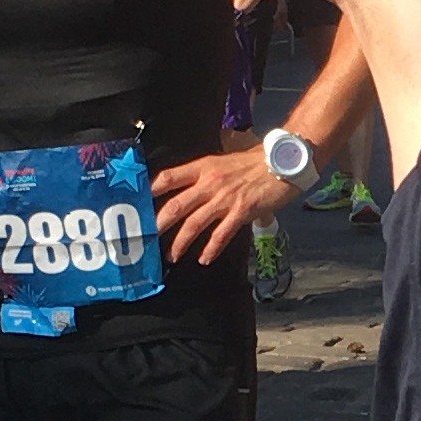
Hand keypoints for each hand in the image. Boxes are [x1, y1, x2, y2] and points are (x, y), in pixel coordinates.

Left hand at [153, 150, 297, 263]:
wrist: (283, 162)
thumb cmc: (254, 163)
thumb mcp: (223, 162)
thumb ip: (206, 177)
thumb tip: (189, 193)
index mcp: (204, 167)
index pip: (168, 177)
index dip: (150, 190)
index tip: (137, 203)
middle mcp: (210, 182)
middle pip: (175, 205)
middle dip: (158, 225)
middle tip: (146, 239)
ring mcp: (225, 198)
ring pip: (194, 223)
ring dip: (180, 242)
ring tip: (171, 255)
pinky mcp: (241, 211)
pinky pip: (221, 234)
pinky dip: (211, 248)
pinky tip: (204, 259)